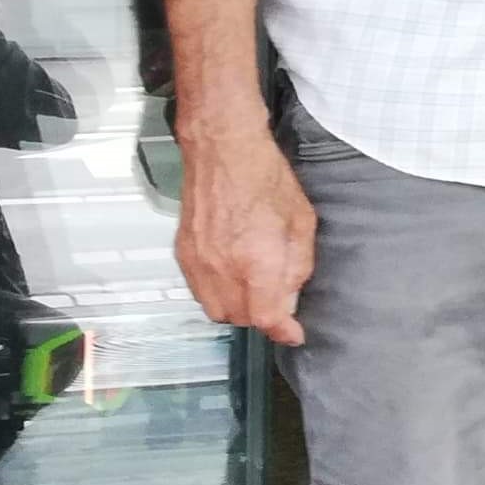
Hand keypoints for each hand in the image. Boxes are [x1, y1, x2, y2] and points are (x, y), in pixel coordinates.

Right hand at [174, 122, 316, 343]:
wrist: (222, 151)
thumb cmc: (266, 178)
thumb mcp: (301, 222)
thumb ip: (297, 266)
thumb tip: (291, 300)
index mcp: (257, 260)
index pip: (267, 317)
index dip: (283, 331)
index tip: (294, 333)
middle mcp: (224, 268)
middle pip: (241, 319)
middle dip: (263, 316)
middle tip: (277, 299)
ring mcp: (199, 263)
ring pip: (216, 310)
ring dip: (238, 308)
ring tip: (254, 288)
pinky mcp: (183, 254)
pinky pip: (198, 291)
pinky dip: (216, 293)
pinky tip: (231, 275)